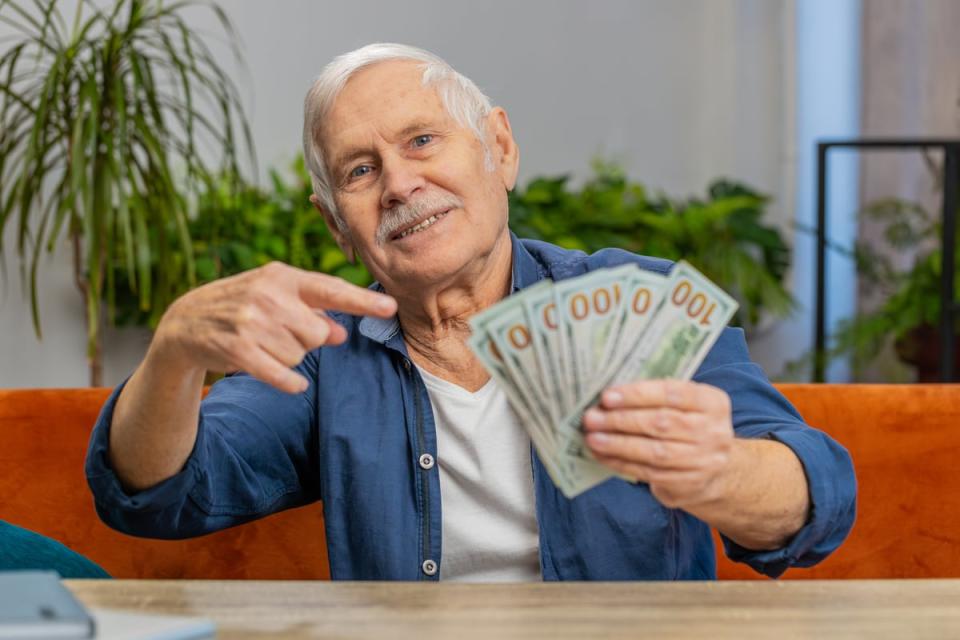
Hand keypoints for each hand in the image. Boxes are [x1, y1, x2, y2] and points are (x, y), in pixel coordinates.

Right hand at [152, 262, 395, 392]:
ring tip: (262, 344)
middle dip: (306, 341)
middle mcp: (268, 295)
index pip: (331, 290)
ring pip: (299, 355)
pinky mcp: (238, 349)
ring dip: (287, 358)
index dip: (361, 302)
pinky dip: (289, 381)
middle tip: (278, 334)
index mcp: (282, 276)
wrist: (185, 323)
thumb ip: (313, 313)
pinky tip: (288, 379)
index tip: (390, 307)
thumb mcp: (277, 299)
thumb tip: (341, 333)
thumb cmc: (243, 307)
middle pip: (318, 334)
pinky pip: (283, 375)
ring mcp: (251, 322)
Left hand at [583, 379, 734, 509]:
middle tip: (592, 417)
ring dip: (618, 444)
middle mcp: (713, 431)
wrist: (715, 471)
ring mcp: (703, 460)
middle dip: (621, 420)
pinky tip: (602, 455)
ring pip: (654, 451)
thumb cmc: (688, 427)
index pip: (673, 394)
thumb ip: (655, 398)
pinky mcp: (688, 483)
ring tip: (592, 438)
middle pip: (661, 423)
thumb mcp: (684, 406)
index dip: (637, 395)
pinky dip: (621, 463)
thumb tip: (609, 397)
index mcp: (712, 403)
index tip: (607, 396)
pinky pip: (649, 472)